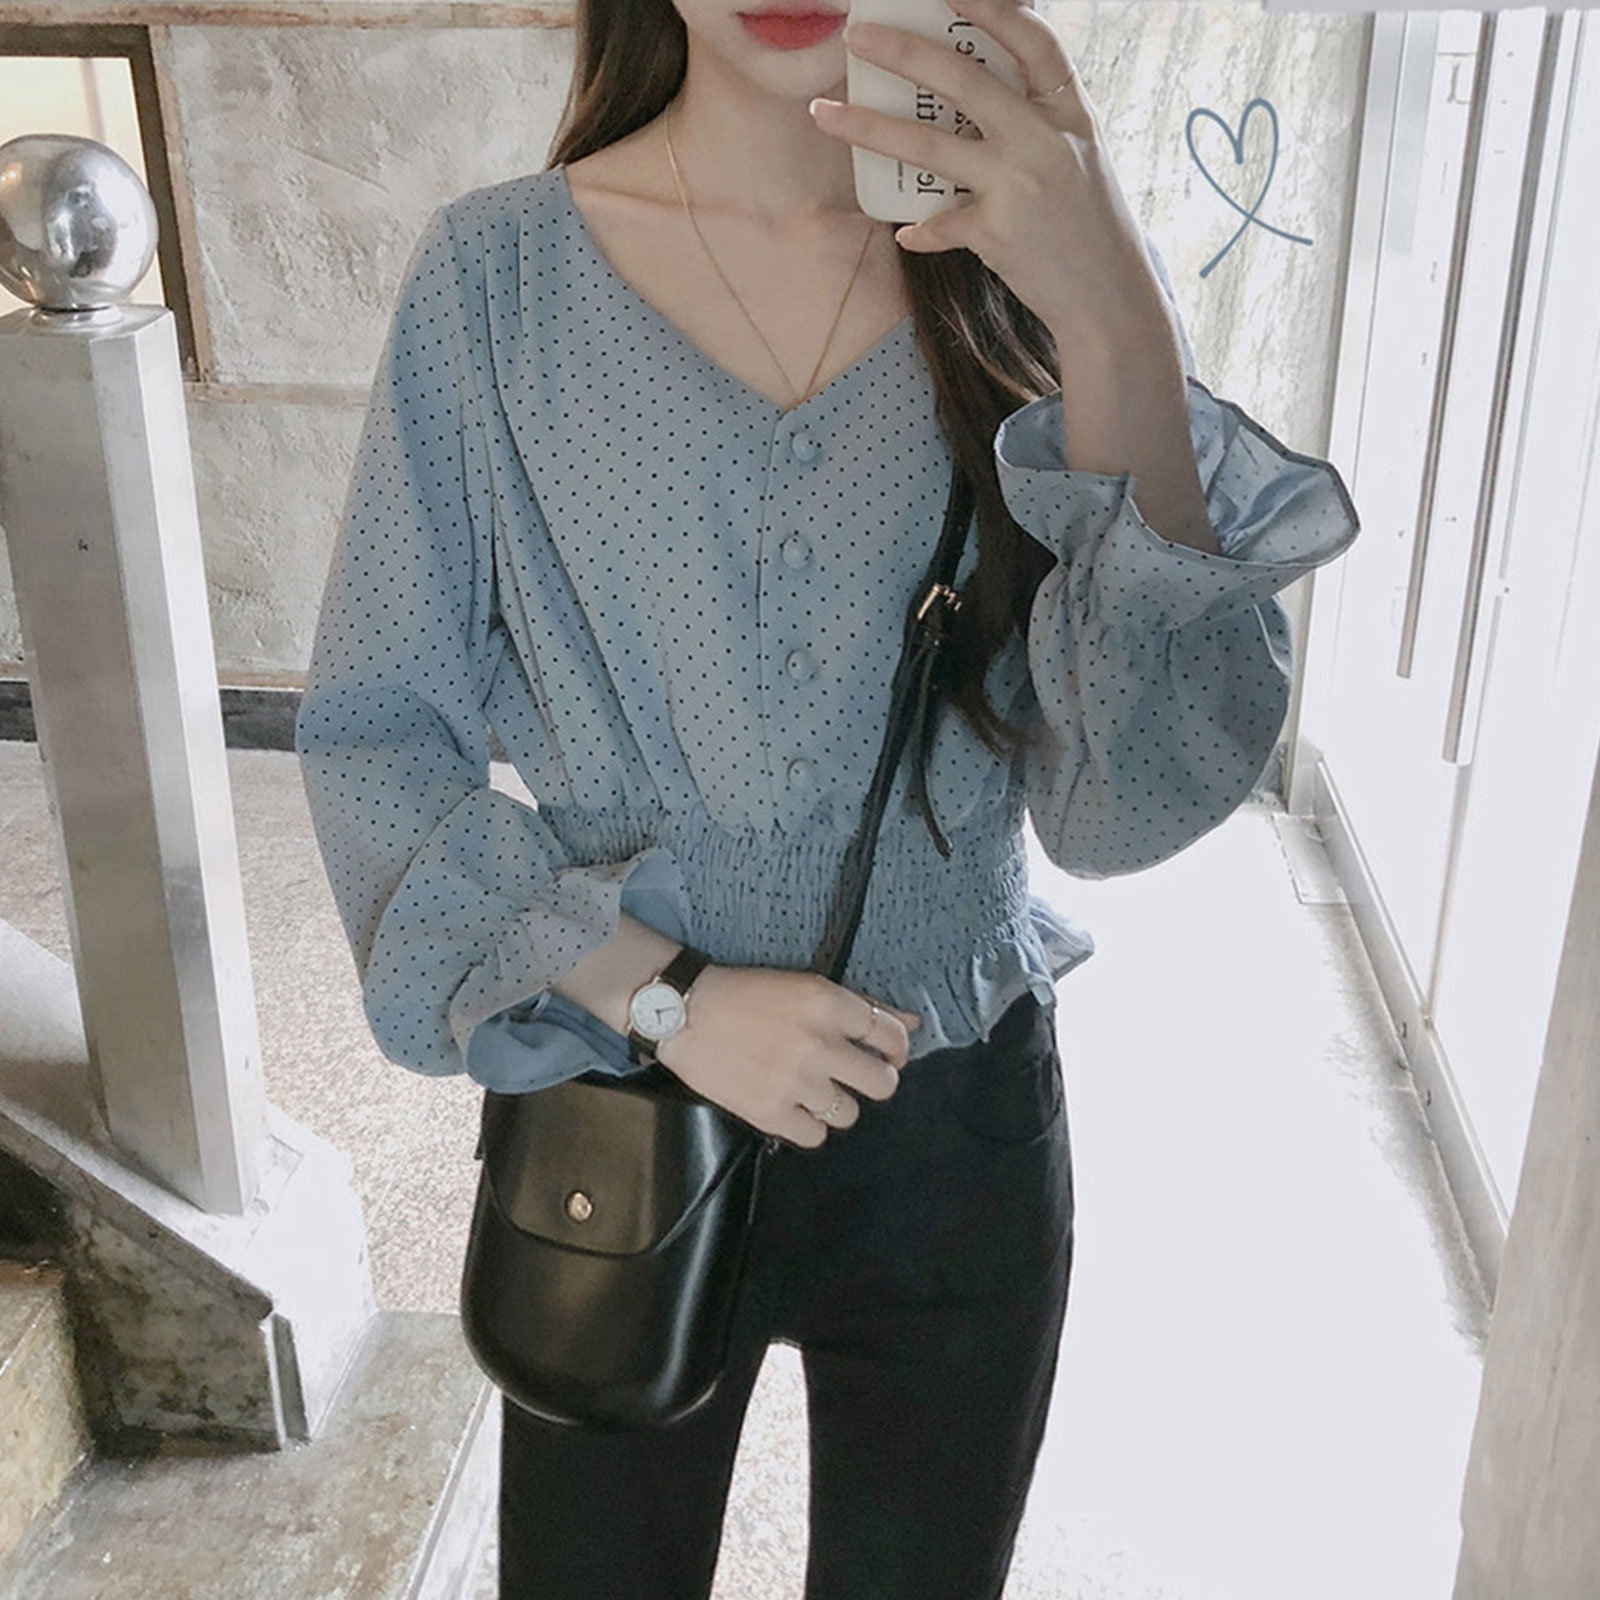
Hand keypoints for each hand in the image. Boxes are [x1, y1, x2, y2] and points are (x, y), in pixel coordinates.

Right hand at [654, 965, 922, 1148]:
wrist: (683, 1012)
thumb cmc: (747, 993)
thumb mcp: (807, 986)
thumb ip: (862, 1006)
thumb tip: (913, 1023)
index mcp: (829, 1004)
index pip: (892, 1036)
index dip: (896, 1050)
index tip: (886, 1055)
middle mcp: (818, 1044)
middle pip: (882, 1083)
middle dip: (875, 1081)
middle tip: (854, 1076)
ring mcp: (794, 1082)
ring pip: (849, 1114)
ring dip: (837, 1104)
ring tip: (814, 1090)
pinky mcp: (769, 1113)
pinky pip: (815, 1137)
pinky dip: (808, 1126)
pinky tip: (794, 1107)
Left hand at [811, 0, 1172, 360]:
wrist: (1109, 297)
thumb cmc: (1088, 224)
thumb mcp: (1078, 154)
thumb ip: (1039, 118)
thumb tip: (982, 84)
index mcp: (1069, 110)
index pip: (1031, 40)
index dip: (990, 6)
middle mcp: (1044, 138)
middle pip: (964, 80)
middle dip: (902, 51)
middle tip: (856, 35)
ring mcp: (1019, 184)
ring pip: (930, 145)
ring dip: (869, 128)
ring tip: (825, 113)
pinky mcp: (998, 233)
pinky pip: (940, 223)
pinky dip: (920, 230)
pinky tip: (904, 232)